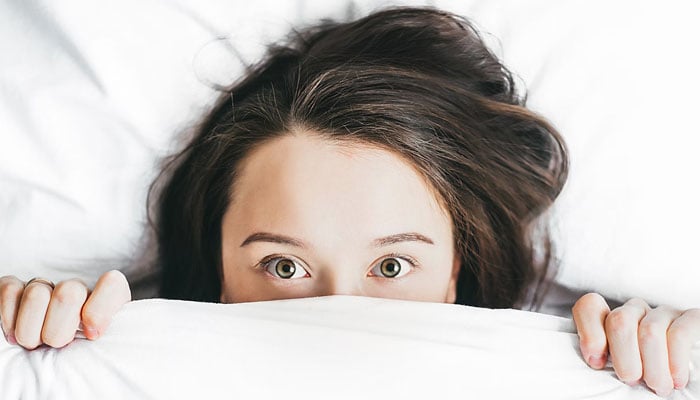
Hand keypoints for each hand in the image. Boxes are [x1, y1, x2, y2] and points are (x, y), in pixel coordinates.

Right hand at [0, 270, 130, 349]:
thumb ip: (103, 339)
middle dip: (58, 330)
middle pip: (69, 293)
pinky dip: (9, 318)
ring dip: (31, 330)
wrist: (42, 359)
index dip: (100, 309)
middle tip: (56, 345)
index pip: (112, 285)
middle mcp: (76, 290)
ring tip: (35, 343)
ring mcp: (46, 287)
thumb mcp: (99, 350)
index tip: (91, 335)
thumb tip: (92, 332)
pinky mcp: (16, 290)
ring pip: (37, 294)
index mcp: (105, 301)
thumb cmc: (78, 355)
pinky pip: (10, 291)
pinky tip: (14, 334)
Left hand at [573, 293, 699, 396]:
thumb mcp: (621, 369)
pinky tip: (676, 379)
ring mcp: (664, 313)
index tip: (597, 363)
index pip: (589, 307)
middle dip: (624, 357)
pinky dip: (675, 361)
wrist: (690, 383)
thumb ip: (603, 359)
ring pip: (649, 331)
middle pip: (620, 321)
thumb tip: (595, 362)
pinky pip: (679, 334)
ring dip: (652, 367)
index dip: (590, 333)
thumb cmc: (646, 378)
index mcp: (612, 320)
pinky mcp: (691, 319)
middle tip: (632, 380)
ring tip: (658, 387)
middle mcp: (636, 311)